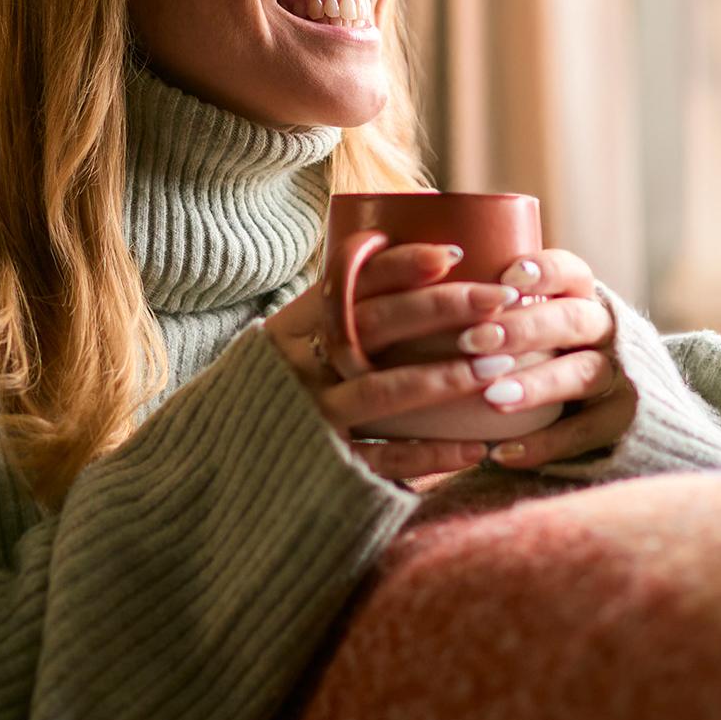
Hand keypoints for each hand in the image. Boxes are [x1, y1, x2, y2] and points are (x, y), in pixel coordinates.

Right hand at [264, 242, 529, 484]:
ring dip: (444, 378)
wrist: (220, 460)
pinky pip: (385, 460)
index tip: (454, 253)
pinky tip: (477, 446)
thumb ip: (342, 311)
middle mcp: (298, 367)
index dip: (401, 264)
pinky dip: (431, 455)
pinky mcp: (326, 466)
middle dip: (443, 309)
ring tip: (500, 365)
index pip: (349, 282)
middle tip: (500, 299)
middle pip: (374, 326)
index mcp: (290, 327)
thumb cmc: (277, 388)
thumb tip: (426, 265)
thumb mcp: (291, 341)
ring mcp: (312, 417)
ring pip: (383, 392)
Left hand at [470, 248, 636, 470]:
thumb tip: (411, 263)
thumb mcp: (521, 318)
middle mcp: (603, 333)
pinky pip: (583, 434)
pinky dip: (542, 444)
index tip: (506, 278)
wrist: (609, 404)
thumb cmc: (535, 350)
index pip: (572, 272)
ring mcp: (615, 378)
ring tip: (492, 397)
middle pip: (574, 320)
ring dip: (537, 384)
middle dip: (525, 328)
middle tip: (475, 340)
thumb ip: (484, 301)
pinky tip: (500, 452)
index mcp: (580, 297)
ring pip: (583, 374)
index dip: (544, 272)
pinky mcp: (618, 424)